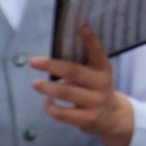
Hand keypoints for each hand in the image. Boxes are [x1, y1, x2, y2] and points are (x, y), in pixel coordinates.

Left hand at [29, 26, 134, 145]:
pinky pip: (63, 113)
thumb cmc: (96, 90)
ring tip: (35, 83)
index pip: (98, 52)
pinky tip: (47, 102)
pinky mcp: (87, 119)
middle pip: (74, 72)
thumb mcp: (96, 75)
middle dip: (52, 65)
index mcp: (104, 69)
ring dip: (47, 87)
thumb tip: (52, 59)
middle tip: (33, 61)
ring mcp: (95, 102)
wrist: (113, 118)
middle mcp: (102, 84)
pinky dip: (51, 107)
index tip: (81, 27)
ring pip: (66, 92)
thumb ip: (82, 65)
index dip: (90, 40)